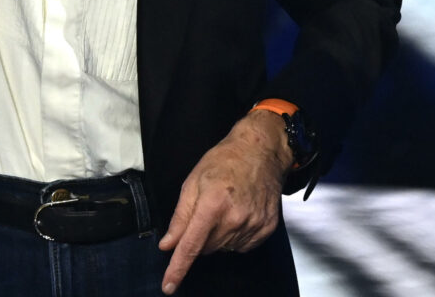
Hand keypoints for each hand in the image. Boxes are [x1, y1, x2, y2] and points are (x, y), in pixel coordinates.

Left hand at [158, 111, 291, 293]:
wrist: (260, 152)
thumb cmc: (224, 161)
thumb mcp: (193, 181)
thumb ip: (180, 216)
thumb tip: (168, 244)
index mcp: (212, 203)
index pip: (191, 245)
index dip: (178, 268)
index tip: (169, 286)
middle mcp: (234, 218)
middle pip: (206, 248)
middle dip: (200, 236)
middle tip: (207, 210)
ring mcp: (253, 225)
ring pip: (224, 248)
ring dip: (219, 235)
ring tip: (225, 206)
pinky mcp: (266, 230)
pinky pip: (242, 247)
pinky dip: (235, 236)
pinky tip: (238, 213)